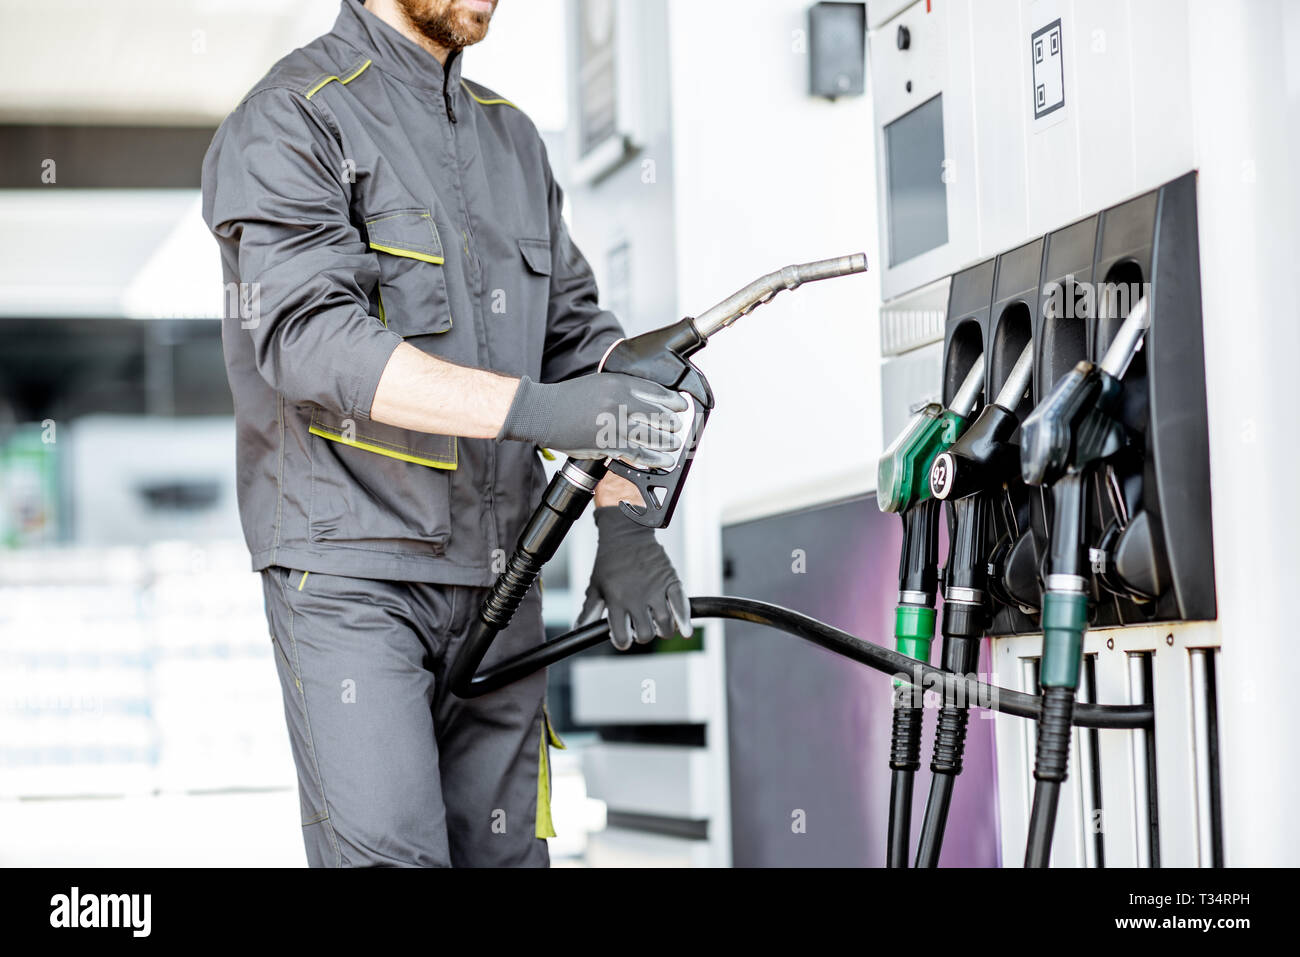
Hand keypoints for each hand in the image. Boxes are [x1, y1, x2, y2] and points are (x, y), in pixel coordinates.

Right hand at [497, 373, 686, 469]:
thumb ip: (622, 390)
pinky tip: (663, 461)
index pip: (656, 392)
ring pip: (651, 436)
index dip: (673, 402)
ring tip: (674, 444)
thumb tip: (645, 400)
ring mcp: (613, 424)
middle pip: (658, 415)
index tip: (681, 407)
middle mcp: (619, 402)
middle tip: (678, 428)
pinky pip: (637, 453)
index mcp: (619, 384)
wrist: (543, 412)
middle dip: (672, 424)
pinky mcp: (607, 444)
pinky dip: (653, 459)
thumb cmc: (569, 399)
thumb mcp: (599, 384)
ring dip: (667, 442)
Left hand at [577, 506, 692, 650]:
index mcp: (616, 601)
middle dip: (643, 636)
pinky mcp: (671, 581)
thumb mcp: (595, 586)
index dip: (622, 641)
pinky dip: (685, 620)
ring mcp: (656, 590)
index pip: (622, 637)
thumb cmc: (609, 560)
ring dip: (663, 630)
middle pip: (646, 634)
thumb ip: (589, 611)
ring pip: (665, 624)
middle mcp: (637, 598)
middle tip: (641, 628)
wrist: (626, 533)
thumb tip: (578, 630)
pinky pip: (681, 605)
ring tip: (659, 626)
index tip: (624, 637)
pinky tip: (685, 630)